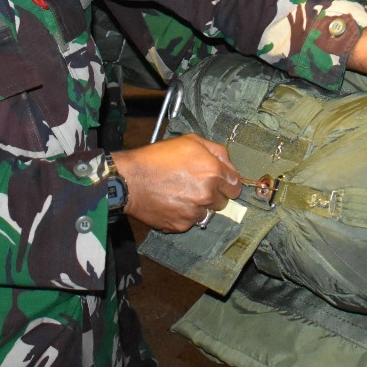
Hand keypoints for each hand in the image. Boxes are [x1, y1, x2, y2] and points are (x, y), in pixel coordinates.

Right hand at [113, 134, 240, 231]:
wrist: (130, 180)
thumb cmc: (158, 157)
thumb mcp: (190, 141)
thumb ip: (216, 151)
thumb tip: (229, 164)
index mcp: (213, 172)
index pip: (236, 187)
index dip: (227, 183)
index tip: (219, 182)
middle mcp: (207, 195)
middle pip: (222, 202)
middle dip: (213, 194)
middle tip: (194, 185)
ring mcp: (194, 212)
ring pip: (206, 213)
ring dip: (198, 206)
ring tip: (180, 194)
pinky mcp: (181, 225)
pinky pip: (190, 222)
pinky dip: (183, 215)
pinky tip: (171, 203)